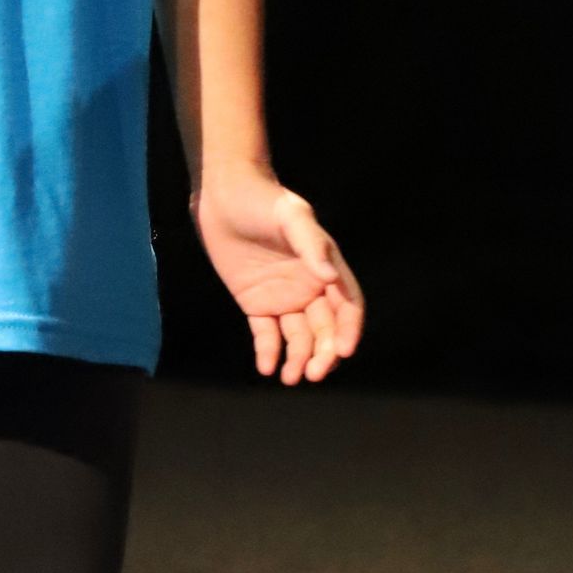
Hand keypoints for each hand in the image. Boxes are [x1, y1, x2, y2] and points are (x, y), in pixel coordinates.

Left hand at [189, 163, 364, 384]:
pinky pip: (267, 334)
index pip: (347, 305)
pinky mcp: (256, 303)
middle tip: (314, 374)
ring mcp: (283, 297)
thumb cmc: (264, 200)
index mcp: (326, 267)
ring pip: (298, 337)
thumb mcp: (292, 217)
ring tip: (291, 378)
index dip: (348, 329)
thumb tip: (330, 278)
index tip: (342, 351)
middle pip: (325, 329)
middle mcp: (309, 287)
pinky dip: (269, 352)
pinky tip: (267, 367)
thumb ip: (311, 246)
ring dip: (299, 359)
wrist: (224, 195)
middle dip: (323, 354)